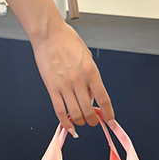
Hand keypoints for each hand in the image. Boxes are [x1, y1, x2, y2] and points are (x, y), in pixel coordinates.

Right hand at [0, 0, 114, 132]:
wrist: (48, 33)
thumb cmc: (67, 41)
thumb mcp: (87, 57)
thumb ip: (91, 77)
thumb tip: (91, 96)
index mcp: (91, 71)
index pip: (103, 98)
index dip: (108, 113)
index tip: (110, 120)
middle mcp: (79, 80)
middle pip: (89, 110)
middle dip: (93, 120)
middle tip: (94, 121)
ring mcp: (64, 85)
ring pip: (75, 114)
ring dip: (81, 122)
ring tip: (82, 121)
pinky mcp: (52, 88)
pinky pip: (60, 111)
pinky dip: (65, 122)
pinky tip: (69, 126)